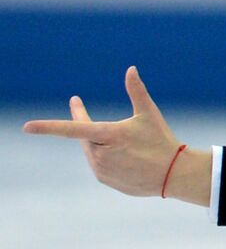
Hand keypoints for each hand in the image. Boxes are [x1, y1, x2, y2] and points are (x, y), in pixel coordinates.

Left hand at [23, 66, 187, 197]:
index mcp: (110, 134)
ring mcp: (102, 169)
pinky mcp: (105, 179)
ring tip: (127, 148)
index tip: (27, 127)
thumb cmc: (162, 140)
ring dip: (101, 144)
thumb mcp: (150, 114)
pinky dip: (108, 158)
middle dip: (92, 128)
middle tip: (110, 128)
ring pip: (91, 150)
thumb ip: (136, 91)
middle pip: (86, 136)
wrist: (175, 174)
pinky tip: (128, 161)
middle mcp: (101, 154)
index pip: (73, 129)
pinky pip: (98, 165)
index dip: (48, 127)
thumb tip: (131, 68)